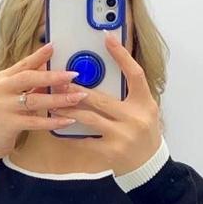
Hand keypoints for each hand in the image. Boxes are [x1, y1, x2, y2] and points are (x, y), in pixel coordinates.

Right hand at [0, 43, 87, 162]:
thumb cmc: (3, 118)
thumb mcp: (14, 97)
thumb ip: (30, 85)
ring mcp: (4, 106)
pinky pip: (36, 121)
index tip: (53, 47)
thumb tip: (51, 70)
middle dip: (54, 76)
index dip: (39, 56)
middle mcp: (1, 89)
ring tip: (78, 97)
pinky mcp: (9, 124)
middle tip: (73, 75)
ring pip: (35, 100)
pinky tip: (68, 120)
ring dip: (59, 99)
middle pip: (30, 78)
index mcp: (3, 79)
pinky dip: (53, 121)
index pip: (24, 64)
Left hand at [52, 33, 162, 176]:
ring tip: (54, 102)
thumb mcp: (143, 111)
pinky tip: (61, 125)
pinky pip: (86, 140)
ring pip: (89, 118)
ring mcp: (122, 137)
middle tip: (59, 80)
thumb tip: (105, 72)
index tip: (107, 37)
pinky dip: (72, 132)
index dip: (122, 55)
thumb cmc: (144, 134)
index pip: (135, 74)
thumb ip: (128, 94)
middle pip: (101, 99)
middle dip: (76, 89)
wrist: (147, 166)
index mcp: (145, 104)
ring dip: (69, 109)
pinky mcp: (110, 152)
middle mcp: (135, 118)